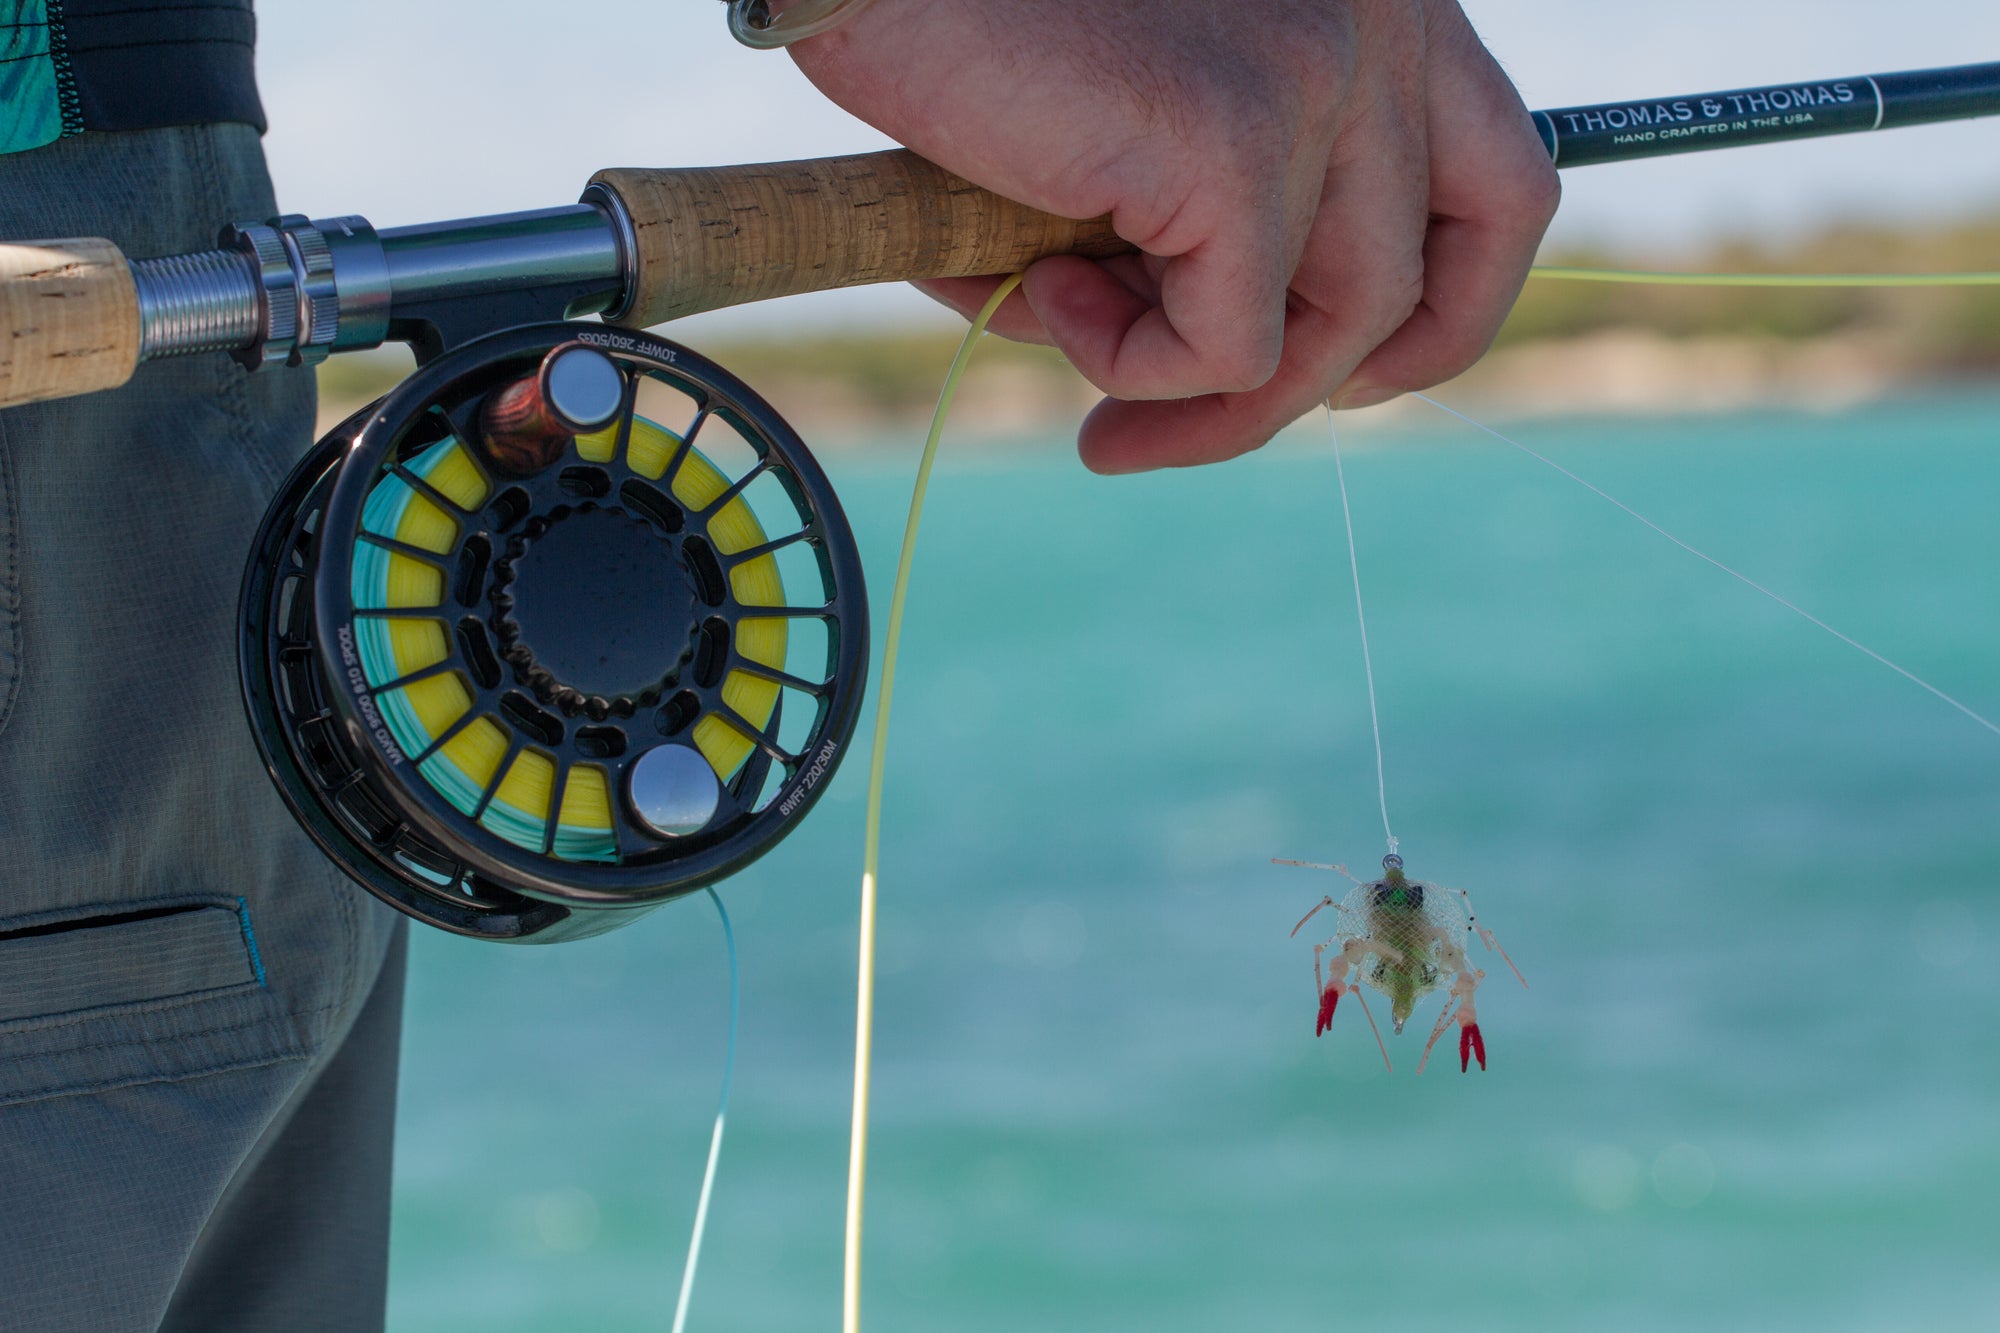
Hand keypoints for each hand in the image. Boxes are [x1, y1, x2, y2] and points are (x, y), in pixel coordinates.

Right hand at [789, 0, 1557, 471]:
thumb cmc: (979, 32)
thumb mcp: (1150, 125)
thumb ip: (1227, 210)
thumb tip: (1239, 369)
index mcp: (1378, 0)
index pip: (1505, 185)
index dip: (1440, 312)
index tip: (1330, 376)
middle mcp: (1380, 19)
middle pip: (1437, 273)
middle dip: (1319, 388)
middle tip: (1162, 428)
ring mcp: (1321, 73)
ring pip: (1334, 331)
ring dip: (1196, 396)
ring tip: (1066, 359)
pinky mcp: (1238, 139)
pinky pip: (1228, 346)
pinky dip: (1127, 362)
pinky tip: (1029, 290)